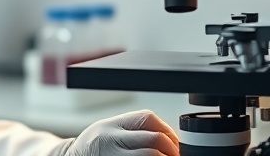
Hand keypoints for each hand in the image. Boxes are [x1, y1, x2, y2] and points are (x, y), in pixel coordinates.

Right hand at [59, 109, 179, 155]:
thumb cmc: (94, 150)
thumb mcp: (109, 132)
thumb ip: (134, 131)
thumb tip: (170, 141)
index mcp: (111, 126)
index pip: (148, 119)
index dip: (169, 132)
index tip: (176, 144)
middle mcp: (109, 140)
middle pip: (153, 140)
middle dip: (172, 150)